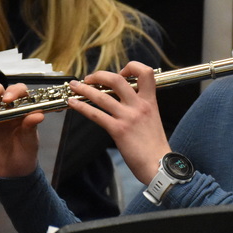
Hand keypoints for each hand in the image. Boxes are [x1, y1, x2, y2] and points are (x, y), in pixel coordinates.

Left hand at [65, 62, 170, 183]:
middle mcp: (139, 105)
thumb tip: (125, 100)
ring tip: (74, 86)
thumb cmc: (155, 146)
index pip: (145, 72)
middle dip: (99, 75)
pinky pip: (96, 114)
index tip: (120, 73)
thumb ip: (140, 106)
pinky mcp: (118, 130)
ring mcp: (128, 117)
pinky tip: (73, 104)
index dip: (130, 67)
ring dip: (84, 89)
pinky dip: (81, 107)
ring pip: (102, 96)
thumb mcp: (153, 118)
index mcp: (150, 101)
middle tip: (89, 78)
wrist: (159, 165)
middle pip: (117, 79)